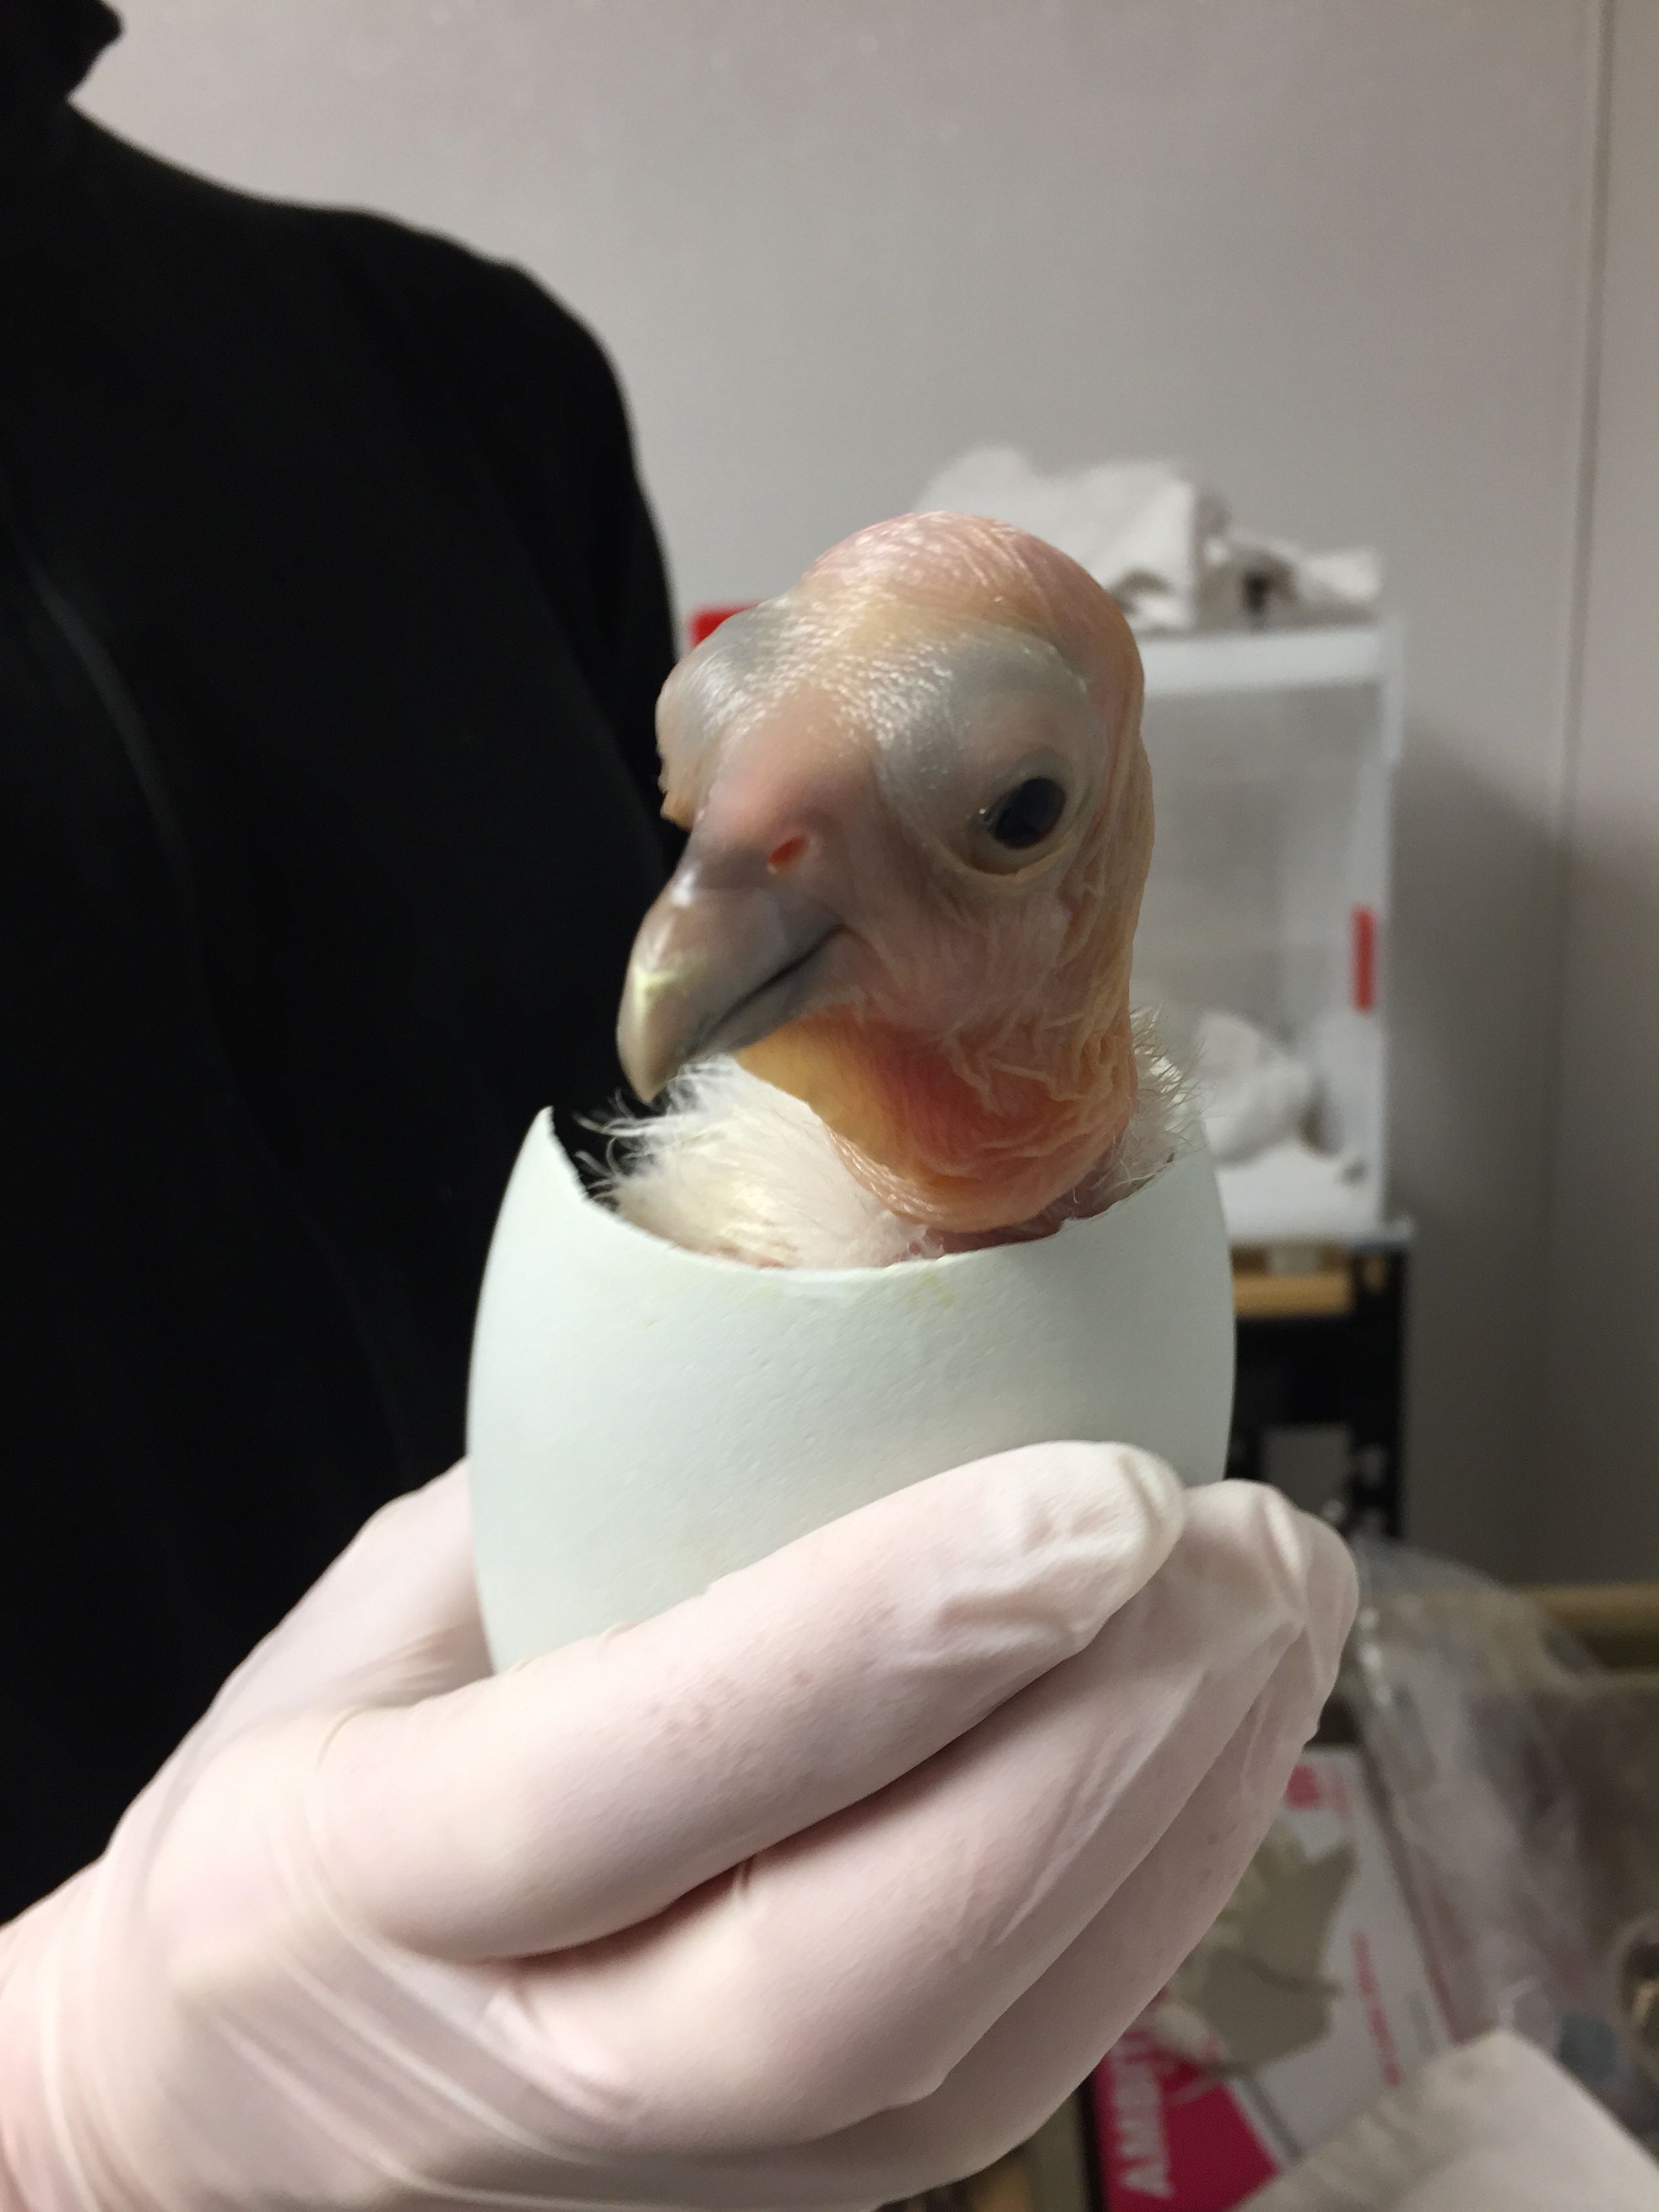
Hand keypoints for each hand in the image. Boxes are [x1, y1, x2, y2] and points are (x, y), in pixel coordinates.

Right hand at [0, 1450, 1353, 2211]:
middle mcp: (527, 2079)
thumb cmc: (285, 1816)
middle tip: (1248, 1540)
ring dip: (1181, 1817)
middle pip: (862, 1970)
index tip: (1091, 1489)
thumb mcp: (362, 1626)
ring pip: (980, 2051)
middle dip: (1104, 1744)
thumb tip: (816, 1353)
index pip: (644, 1775)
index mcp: (358, 1884)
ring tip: (1283, 1609)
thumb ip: (569, 1507)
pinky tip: (1233, 1747)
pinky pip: (1015, 2077)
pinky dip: (1156, 1902)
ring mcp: (682, 2188)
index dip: (883, 1633)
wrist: (213, 2126)